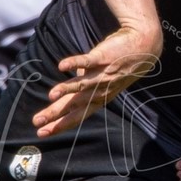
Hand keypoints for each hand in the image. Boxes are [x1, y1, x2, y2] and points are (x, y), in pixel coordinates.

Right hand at [33, 21, 160, 137]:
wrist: (143, 47)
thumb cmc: (119, 65)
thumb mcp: (99, 81)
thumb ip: (81, 86)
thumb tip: (64, 91)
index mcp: (99, 99)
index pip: (76, 117)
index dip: (59, 125)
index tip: (42, 133)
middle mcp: (100, 90)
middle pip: (75, 106)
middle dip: (56, 115)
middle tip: (37, 122)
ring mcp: (102, 74)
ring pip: (81, 85)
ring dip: (65, 90)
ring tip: (50, 97)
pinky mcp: (103, 57)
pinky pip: (87, 61)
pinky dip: (75, 63)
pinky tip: (62, 66)